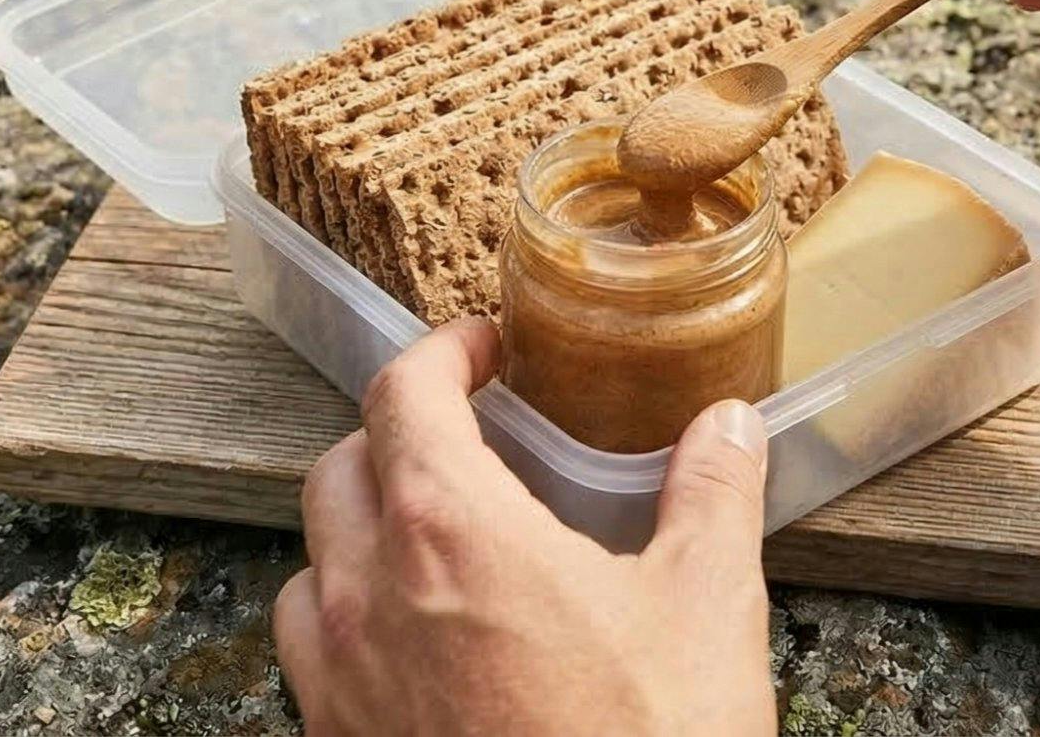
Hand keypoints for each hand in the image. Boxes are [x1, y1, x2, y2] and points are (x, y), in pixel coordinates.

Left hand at [273, 319, 775, 736]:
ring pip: (309, 566)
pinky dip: (349, 621)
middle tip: (469, 434)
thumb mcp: (706, 606)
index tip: (484, 350)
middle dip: (399, 432)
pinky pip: (310, 660)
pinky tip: (424, 648)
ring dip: (361, 530)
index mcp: (450, 533)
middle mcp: (367, 599)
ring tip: (437, 539)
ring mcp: (336, 689)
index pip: (405, 395)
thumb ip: (713, 493)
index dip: (443, 354)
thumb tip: (730, 425)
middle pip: (341, 467)